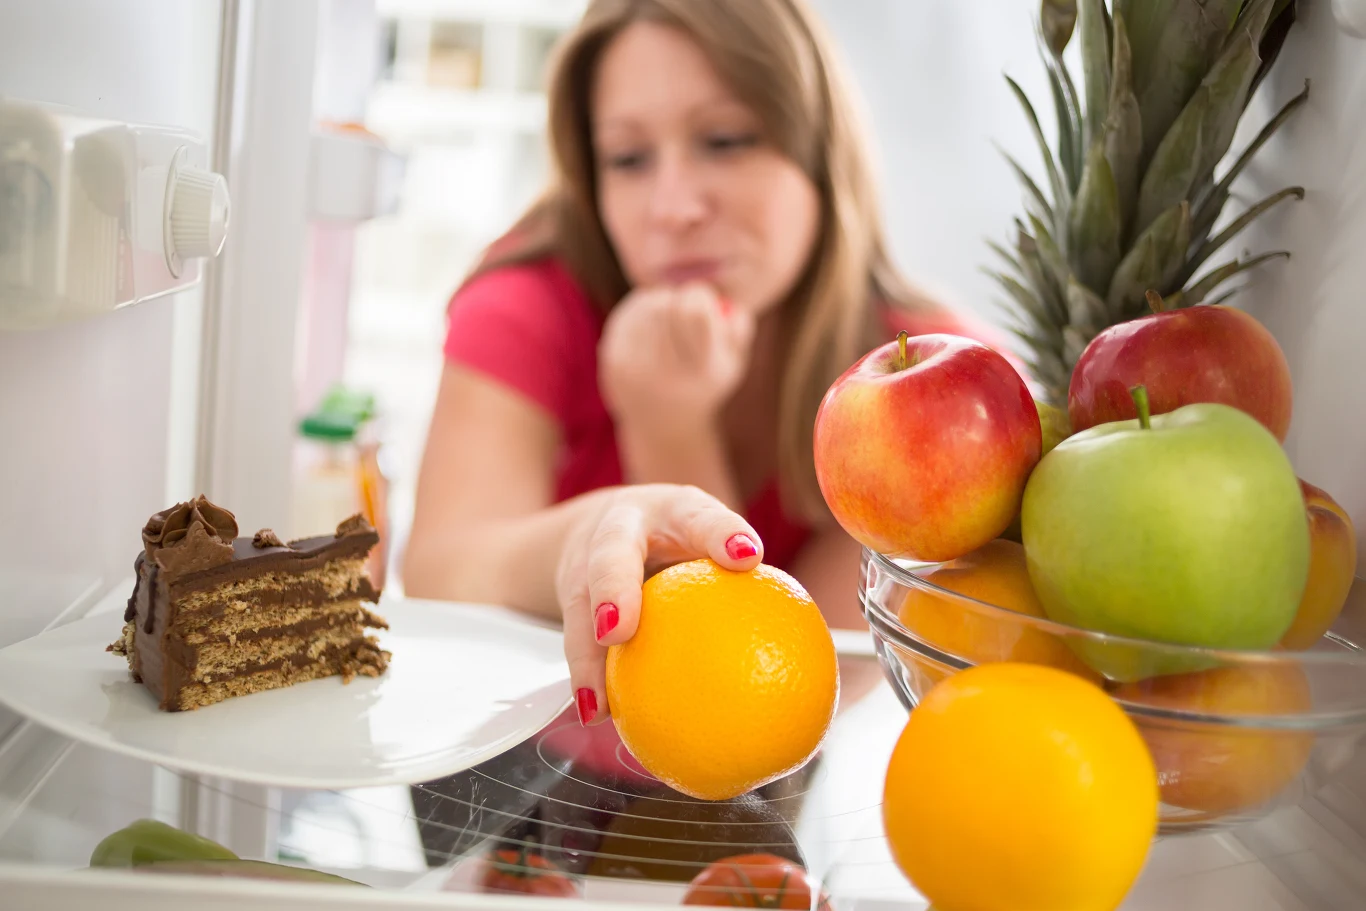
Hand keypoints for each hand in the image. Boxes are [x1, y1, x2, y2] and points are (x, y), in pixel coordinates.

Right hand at [554, 484, 762, 725]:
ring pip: (578, 602)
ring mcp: (585, 559)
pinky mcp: (568, 593)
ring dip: (586, 653)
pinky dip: (584, 675)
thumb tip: (800, 651)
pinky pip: (573, 636)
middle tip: (619, 630)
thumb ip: (741, 579)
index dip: (722, 534)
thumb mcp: (706, 540)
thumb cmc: (675, 537)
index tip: (747, 558)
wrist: (599, 523)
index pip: (701, 517)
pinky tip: (597, 712)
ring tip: (598, 699)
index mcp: (673, 510)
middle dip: (613, 588)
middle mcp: (621, 528)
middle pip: (611, 553)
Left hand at [598, 283, 755, 435]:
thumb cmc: (703, 383)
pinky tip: (648, 326)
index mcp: (702, 370)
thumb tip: (726, 305)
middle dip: (676, 299)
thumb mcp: (733, 363)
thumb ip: (739, 330)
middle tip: (682, 306)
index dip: (698, 296)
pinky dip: (638, 311)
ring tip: (667, 316)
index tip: (700, 301)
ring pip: (644, 306)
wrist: (662, 423)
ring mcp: (633, 368)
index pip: (694, 312)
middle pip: (664, 306)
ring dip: (658, 301)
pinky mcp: (612, 361)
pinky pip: (625, 315)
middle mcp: (664, 373)